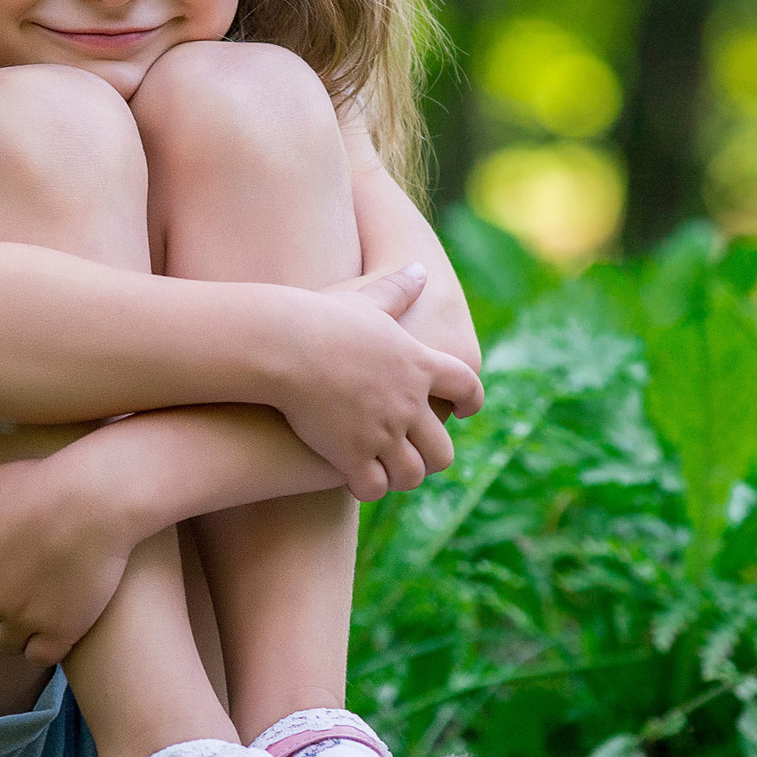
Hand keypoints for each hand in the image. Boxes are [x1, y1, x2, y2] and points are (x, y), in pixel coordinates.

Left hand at [0, 458, 134, 665]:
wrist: (98, 498)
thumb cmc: (43, 484)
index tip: (23, 547)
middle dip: (11, 594)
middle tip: (45, 565)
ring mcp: (23, 619)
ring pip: (10, 640)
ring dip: (24, 625)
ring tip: (52, 597)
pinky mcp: (59, 633)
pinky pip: (40, 657)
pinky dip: (47, 644)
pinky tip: (62, 621)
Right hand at [279, 264, 485, 502]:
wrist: (285, 345)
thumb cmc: (320, 318)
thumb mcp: (366, 299)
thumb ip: (397, 289)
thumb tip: (419, 268)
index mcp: (420, 365)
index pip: (467, 387)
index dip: (470, 401)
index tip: (464, 411)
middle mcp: (409, 404)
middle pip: (442, 449)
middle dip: (433, 457)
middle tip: (419, 458)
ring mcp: (383, 433)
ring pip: (412, 474)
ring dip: (403, 477)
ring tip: (389, 474)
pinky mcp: (352, 456)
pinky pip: (374, 488)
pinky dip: (369, 488)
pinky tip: (355, 480)